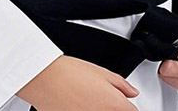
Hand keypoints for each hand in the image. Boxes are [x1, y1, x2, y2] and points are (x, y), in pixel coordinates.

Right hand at [16, 55, 139, 110]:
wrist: (44, 79)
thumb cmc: (69, 72)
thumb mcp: (100, 71)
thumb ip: (121, 84)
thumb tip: (133, 92)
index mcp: (114, 104)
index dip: (128, 107)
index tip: (124, 103)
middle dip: (114, 108)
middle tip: (101, 100)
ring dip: (98, 109)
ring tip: (87, 100)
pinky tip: (78, 105)